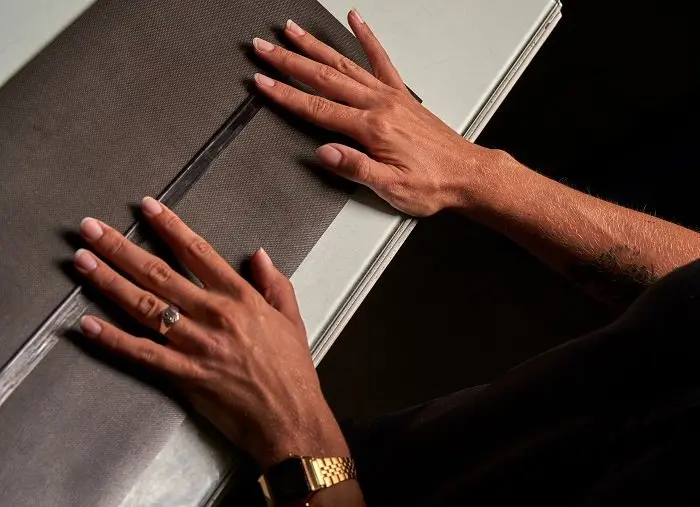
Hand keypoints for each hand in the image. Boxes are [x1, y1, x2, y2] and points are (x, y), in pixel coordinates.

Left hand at [74, 197, 347, 468]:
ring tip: (82, 261)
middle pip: (159, 273)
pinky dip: (113, 339)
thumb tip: (259, 255)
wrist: (290, 417)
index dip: (170, 227)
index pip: (198, 252)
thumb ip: (275, 284)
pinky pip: (142, 353)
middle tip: (92, 228)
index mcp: (241, 297)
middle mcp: (215, 314)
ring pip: (145, 306)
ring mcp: (196, 345)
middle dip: (122, 247)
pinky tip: (87, 324)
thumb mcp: (292, 319)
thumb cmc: (292, 370)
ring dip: (109, 282)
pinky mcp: (184, 375)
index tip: (147, 207)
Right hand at [252, 10, 500, 216]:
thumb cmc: (431, 184)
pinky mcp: (401, 95)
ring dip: (315, 46)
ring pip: (345, 64)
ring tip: (292, 31)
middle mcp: (379, 106)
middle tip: (263, 48)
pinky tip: (355, 20)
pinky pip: (381, 59)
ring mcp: (390, 96)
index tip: (262, 81)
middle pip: (325, 78)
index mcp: (372, 129)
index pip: (318, 109)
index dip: (286, 95)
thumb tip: (324, 153)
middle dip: (289, 62)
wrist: (465, 175)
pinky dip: (367, 38)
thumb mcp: (392, 188)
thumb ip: (356, 168)